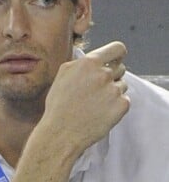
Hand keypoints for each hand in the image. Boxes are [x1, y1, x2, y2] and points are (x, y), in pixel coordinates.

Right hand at [41, 41, 129, 156]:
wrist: (61, 133)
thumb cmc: (58, 107)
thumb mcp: (62, 76)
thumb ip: (80, 63)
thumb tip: (93, 59)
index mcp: (88, 64)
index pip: (117, 48)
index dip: (117, 55)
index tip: (115, 60)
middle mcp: (103, 74)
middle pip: (120, 68)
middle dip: (111, 77)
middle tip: (95, 91)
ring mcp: (114, 90)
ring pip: (122, 85)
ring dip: (112, 92)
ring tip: (94, 104)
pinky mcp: (122, 105)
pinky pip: (124, 101)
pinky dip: (114, 107)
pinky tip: (99, 113)